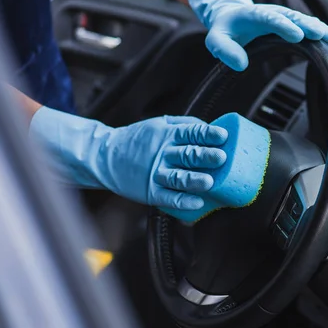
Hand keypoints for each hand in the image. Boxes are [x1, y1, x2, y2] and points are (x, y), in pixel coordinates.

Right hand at [103, 115, 227, 208]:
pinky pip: (168, 198)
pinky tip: (196, 203)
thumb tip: (210, 127)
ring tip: (210, 182)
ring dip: (194, 180)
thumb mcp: (159, 124)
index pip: (191, 133)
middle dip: (205, 156)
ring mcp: (155, 174)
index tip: (222, 135)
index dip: (207, 134)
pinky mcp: (149, 192)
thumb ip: (184, 125)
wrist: (105, 156)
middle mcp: (162, 154)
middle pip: (186, 154)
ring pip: (177, 178)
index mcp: (167, 135)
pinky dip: (182, 201)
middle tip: (221, 158)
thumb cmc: (139, 140)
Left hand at [205, 4, 327, 70]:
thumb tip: (241, 64)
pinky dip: (315, 30)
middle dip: (306, 25)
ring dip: (315, 27)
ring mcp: (280, 17)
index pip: (270, 18)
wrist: (230, 17)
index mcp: (253, 14)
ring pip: (300, 19)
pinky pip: (303, 24)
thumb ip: (224, 50)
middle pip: (291, 16)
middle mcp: (270, 13)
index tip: (297, 36)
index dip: (284, 26)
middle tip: (320, 35)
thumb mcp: (215, 40)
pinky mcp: (287, 23)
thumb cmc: (225, 29)